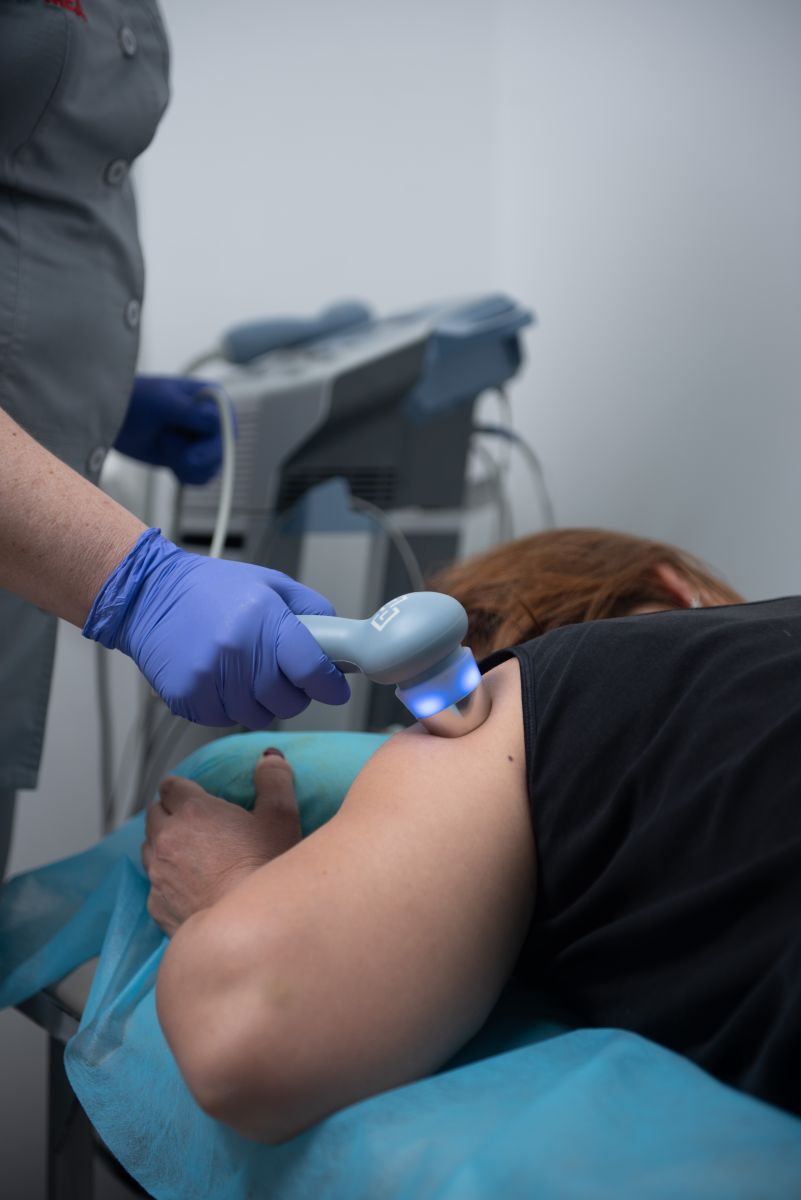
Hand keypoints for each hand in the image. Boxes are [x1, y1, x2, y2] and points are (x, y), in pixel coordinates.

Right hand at [83, 528, 349, 726]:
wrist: (148, 594)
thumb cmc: (210, 588)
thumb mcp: (270, 584)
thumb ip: (310, 611)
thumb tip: (341, 640)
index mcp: (263, 618)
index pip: (312, 669)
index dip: (329, 685)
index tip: (334, 688)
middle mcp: (237, 650)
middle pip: (288, 701)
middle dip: (295, 694)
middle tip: (286, 677)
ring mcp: (209, 676)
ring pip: (258, 715)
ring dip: (262, 703)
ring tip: (248, 674)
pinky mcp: (187, 696)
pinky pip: (225, 718)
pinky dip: (230, 706)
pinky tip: (221, 680)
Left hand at [114, 375, 230, 484]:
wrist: (114, 418)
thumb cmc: (135, 401)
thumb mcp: (163, 403)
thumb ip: (190, 412)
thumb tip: (217, 419)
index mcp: (213, 399)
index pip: (227, 429)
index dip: (211, 445)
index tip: (190, 454)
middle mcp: (214, 419)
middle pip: (223, 452)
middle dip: (195, 458)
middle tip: (167, 447)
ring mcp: (204, 440)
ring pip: (213, 468)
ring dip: (186, 466)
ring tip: (164, 447)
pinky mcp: (192, 457)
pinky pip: (201, 477)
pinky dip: (185, 475)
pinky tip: (169, 463)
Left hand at [142, 750, 300, 935]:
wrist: (250, 927)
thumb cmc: (266, 868)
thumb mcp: (281, 817)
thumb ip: (274, 779)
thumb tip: (269, 756)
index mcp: (193, 809)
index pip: (171, 785)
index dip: (182, 789)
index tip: (194, 796)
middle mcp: (167, 837)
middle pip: (154, 813)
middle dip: (169, 814)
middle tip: (194, 824)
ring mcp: (157, 872)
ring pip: (148, 846)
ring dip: (164, 845)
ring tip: (190, 854)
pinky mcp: (155, 903)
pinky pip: (153, 882)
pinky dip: (166, 880)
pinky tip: (189, 887)